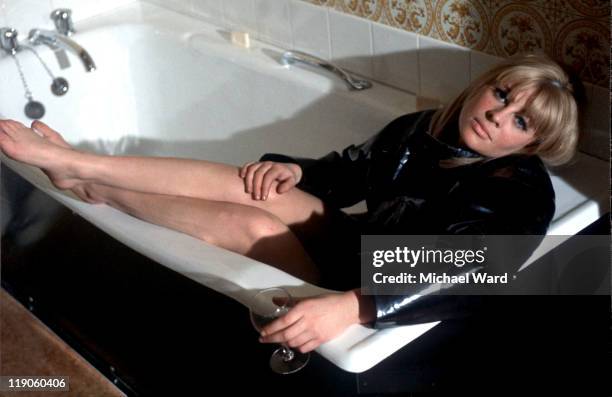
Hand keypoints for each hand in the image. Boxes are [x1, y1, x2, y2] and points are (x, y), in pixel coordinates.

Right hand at [239, 161, 301, 199]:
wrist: (287, 169)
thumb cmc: (288, 178)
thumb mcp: (293, 181)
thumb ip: (288, 185)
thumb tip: (279, 191)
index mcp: (277, 168)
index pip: (268, 177)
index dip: (265, 188)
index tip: (264, 198)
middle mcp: (269, 164)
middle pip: (258, 174)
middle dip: (256, 187)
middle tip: (256, 198)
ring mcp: (262, 163)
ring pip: (252, 169)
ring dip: (248, 180)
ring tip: (248, 192)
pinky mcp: (257, 164)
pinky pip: (248, 165)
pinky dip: (244, 169)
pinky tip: (241, 177)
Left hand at [258, 289, 373, 352]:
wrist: (347, 309)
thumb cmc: (327, 301)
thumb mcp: (308, 298)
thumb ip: (291, 301)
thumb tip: (274, 301)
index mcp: (303, 309)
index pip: (283, 322)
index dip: (271, 329)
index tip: (262, 332)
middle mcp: (307, 321)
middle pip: (285, 335)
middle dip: (272, 339)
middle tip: (264, 340)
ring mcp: (314, 332)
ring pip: (293, 343)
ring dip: (283, 343)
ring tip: (278, 341)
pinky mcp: (321, 340)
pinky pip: (305, 348)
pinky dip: (297, 347)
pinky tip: (294, 344)